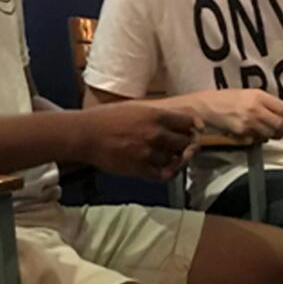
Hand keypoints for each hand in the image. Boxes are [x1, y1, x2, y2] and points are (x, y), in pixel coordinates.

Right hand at [78, 102, 200, 181]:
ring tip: (174, 156)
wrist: (86, 135)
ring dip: (177, 159)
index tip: (196, 129)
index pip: (188, 122)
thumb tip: (172, 119)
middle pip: (185, 142)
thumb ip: (155, 114)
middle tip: (187, 145)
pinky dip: (168, 173)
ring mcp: (149, 153)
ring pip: (176, 160)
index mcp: (156, 116)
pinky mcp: (140, 169)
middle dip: (187, 143)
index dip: (194, 126)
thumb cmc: (107, 118)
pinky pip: (163, 175)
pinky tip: (165, 169)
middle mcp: (156, 134)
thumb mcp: (135, 108)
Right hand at [202, 89, 282, 139]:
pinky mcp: (242, 132)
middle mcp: (256, 108)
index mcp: (259, 95)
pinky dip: (262, 138)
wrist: (207, 106)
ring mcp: (249, 121)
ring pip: (270, 133)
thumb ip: (263, 102)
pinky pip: (257, 138)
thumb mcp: (247, 94)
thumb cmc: (226, 98)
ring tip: (277, 136)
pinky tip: (261, 137)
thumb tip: (278, 113)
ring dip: (276, 136)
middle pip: (279, 123)